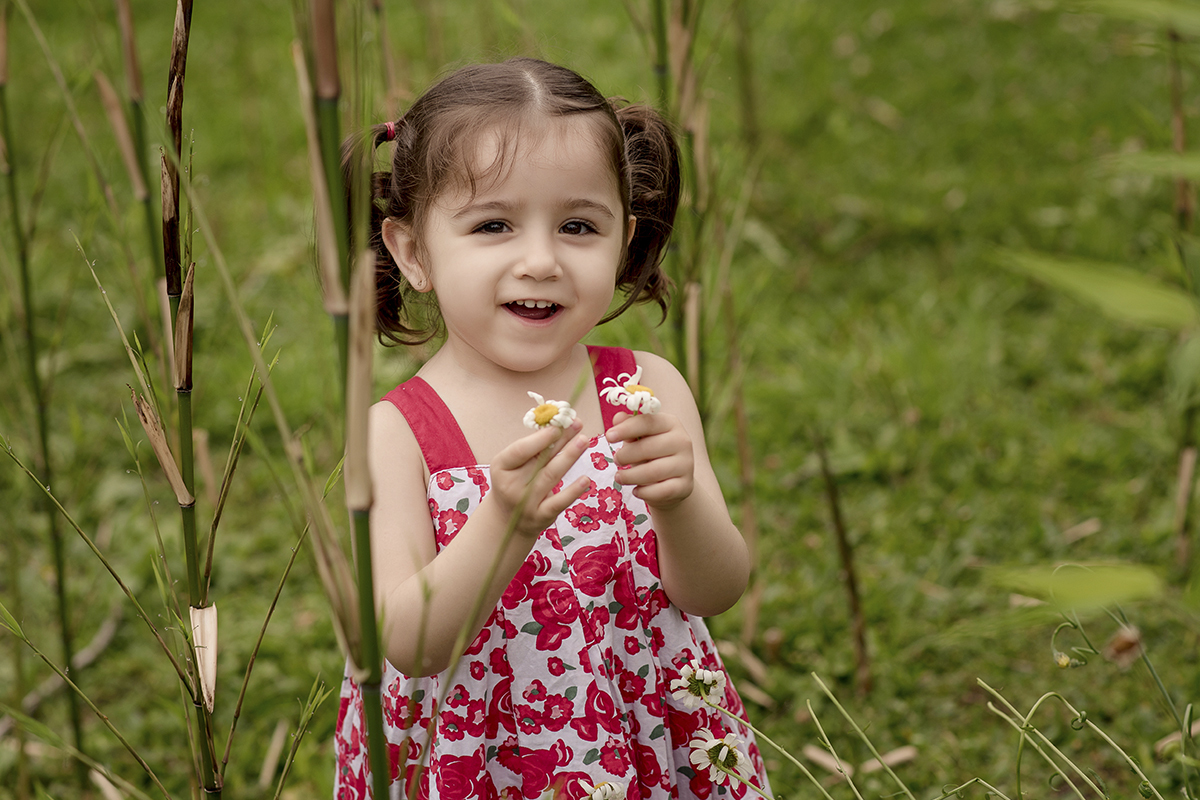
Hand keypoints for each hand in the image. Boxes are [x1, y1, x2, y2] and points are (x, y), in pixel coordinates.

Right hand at [488, 421, 590, 537]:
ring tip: (584, 440)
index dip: (540, 437)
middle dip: (560, 440)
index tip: (558, 424)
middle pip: (540, 460)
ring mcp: (526, 503)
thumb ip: (532, 447)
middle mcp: (511, 486)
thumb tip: (559, 423)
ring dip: (569, 456)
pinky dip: (573, 491)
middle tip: (577, 423)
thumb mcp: (513, 465)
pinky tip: (586, 479)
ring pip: (551, 476)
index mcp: (501, 467)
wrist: (507, 521)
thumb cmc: (514, 482)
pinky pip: (559, 502)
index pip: (520, 450)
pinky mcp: (541, 516)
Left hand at [606, 411, 693, 508]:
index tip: (609, 436)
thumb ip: (629, 426)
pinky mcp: (685, 485)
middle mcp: (682, 441)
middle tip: (616, 460)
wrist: (673, 480)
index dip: (626, 429)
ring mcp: (686, 464)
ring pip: (653, 472)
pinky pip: (660, 491)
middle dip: (625, 455)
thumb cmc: (651, 453)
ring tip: (619, 477)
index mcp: (670, 423)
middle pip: (648, 448)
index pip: (648, 422)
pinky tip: (636, 491)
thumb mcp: (639, 437)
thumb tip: (618, 417)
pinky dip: (644, 492)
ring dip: (630, 476)